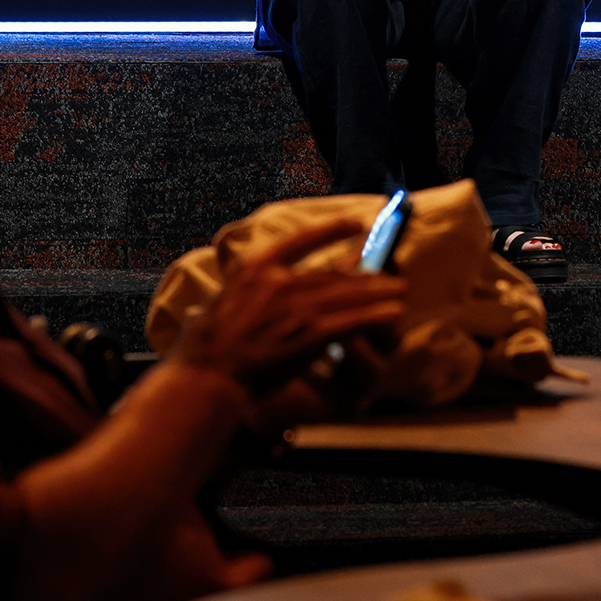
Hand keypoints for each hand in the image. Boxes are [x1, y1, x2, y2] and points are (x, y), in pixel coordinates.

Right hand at [174, 217, 406, 392]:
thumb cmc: (199, 352)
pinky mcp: (312, 332)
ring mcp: (297, 305)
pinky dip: (376, 316)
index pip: (298, 240)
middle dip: (366, 274)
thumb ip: (218, 304)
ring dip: (379, 292)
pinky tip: (393, 314)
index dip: (330, 231)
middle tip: (389, 272)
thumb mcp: (204, 312)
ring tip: (400, 290)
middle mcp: (279, 280)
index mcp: (252, 270)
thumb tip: (201, 309)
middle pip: (333, 272)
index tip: (354, 224)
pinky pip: (354, 319)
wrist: (208, 377)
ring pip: (349, 293)